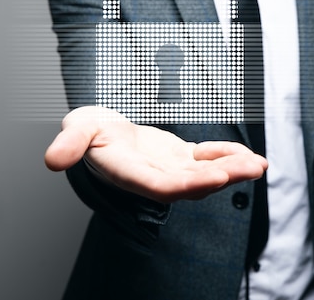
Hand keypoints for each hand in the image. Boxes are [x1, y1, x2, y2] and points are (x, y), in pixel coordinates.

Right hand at [44, 106, 266, 202]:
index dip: (189, 185)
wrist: (101, 131)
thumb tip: (53, 159)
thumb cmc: (89, 130)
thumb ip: (70, 143)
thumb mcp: (76, 127)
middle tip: (252, 168)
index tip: (216, 178)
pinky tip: (248, 155)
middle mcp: (154, 177)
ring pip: (204, 174)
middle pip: (191, 184)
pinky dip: (228, 156)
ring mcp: (170, 168)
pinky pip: (207, 159)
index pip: (161, 186)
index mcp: (130, 173)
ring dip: (233, 169)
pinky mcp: (181, 157)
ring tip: (259, 164)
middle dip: (223, 177)